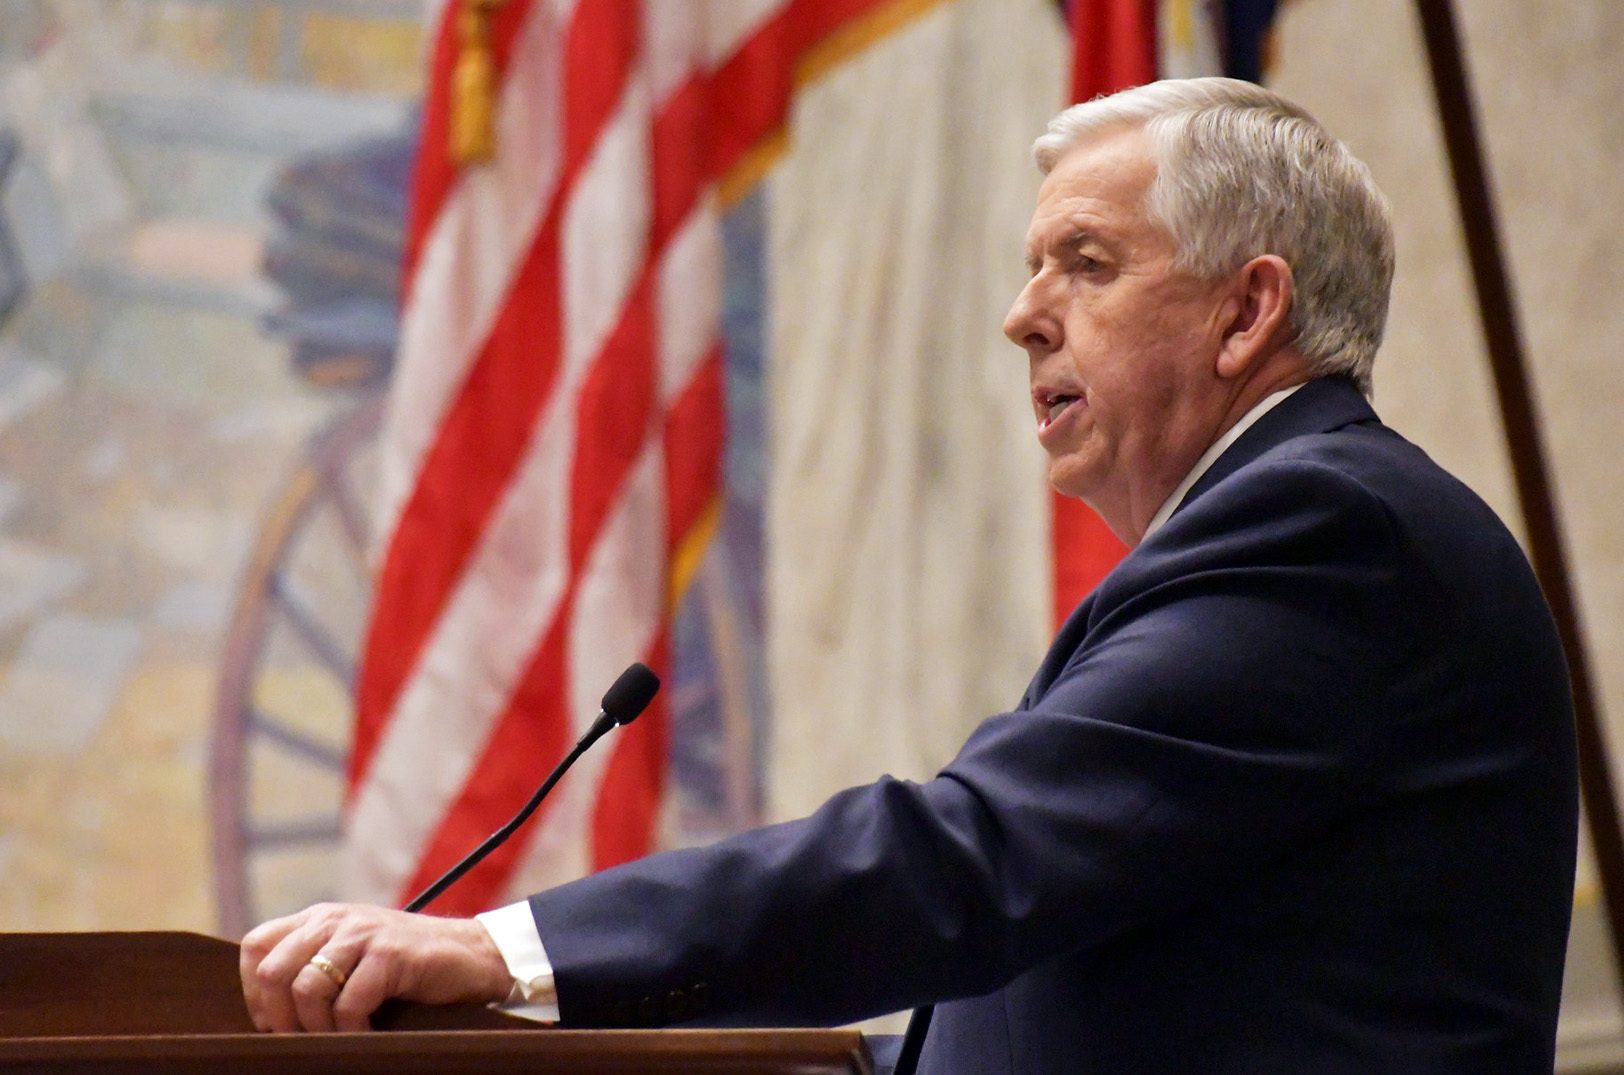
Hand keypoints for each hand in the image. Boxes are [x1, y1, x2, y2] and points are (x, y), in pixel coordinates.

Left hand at [239, 903, 512, 1031]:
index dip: (253, 990)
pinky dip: (353, 1031)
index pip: (255, 946)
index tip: (275, 1021)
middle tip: (303, 1040)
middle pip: (273, 972)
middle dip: (281, 1019)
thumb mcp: (353, 955)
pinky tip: (368, 1034)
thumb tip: (269, 1017)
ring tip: (339, 1040)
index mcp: (319, 918)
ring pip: (306, 989)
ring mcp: (363, 934)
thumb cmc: (408, 967)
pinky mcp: (390, 954)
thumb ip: (315, 965)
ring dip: (318, 1029)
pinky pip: (349, 1003)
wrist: (472, 955)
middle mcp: (335, 919)